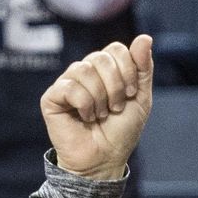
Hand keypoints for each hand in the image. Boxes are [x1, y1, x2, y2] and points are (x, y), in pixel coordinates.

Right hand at [42, 35, 155, 180]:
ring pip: (84, 70)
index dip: (127, 69)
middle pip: (101, 58)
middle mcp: (84, 71)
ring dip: (100, 97)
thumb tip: (145, 37)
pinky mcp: (52, 98)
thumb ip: (143, 68)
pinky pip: (69, 87)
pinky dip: (84, 104)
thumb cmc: (121, 131)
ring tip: (100, 115)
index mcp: (105, 69)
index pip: (116, 49)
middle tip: (115, 108)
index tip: (130, 94)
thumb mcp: (140, 98)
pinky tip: (85, 117)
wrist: (104, 159)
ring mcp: (67, 83)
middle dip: (115, 86)